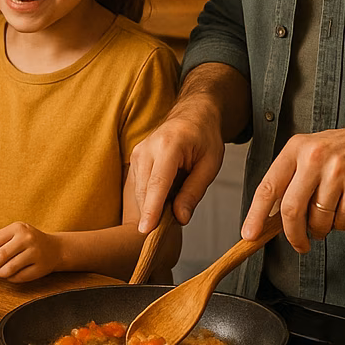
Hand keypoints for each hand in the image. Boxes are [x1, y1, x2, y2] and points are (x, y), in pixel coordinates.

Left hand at [0, 222, 61, 282]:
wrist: (54, 248)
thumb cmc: (28, 242)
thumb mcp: (15, 234)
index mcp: (18, 228)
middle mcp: (27, 239)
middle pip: (1, 255)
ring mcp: (35, 253)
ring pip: (8, 269)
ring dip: (0, 273)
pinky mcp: (39, 268)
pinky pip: (18, 277)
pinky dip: (10, 278)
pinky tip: (12, 274)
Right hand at [130, 107, 224, 233]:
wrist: (192, 114)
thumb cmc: (204, 137)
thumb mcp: (210, 165)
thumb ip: (194, 192)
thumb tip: (179, 218)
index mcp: (169, 145)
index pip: (158, 183)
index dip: (152, 209)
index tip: (146, 230)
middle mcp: (147, 148)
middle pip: (145, 190)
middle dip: (154, 213)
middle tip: (173, 224)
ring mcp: (138, 152)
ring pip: (139, 190)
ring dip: (152, 205)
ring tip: (174, 203)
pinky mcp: (135, 159)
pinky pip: (138, 186)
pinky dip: (149, 198)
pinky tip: (164, 198)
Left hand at [242, 121, 344, 251]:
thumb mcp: (313, 152)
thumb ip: (292, 178)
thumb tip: (270, 217)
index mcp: (296, 147)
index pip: (268, 186)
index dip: (255, 214)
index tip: (249, 235)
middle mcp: (314, 156)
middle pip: (290, 209)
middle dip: (292, 234)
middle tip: (299, 245)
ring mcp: (338, 170)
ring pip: (318, 219)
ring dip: (322, 229)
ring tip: (329, 218)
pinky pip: (343, 221)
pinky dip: (343, 224)